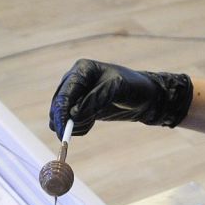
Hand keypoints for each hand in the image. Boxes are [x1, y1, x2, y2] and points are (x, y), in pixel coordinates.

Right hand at [49, 59, 193, 138]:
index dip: (61, 112)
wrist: (145, 96)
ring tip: (91, 123)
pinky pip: (71, 121)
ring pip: (61, 114)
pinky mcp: (81, 107)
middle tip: (71, 134)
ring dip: (72, 125)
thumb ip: (95, 100)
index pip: (65, 93)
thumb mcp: (117, 90)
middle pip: (59, 104)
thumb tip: (73, 114)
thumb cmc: (134, 87)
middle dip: (64, 121)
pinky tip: (91, 124)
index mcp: (82, 70)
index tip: (63, 130)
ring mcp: (76, 94)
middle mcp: (75, 80)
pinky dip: (77, 127)